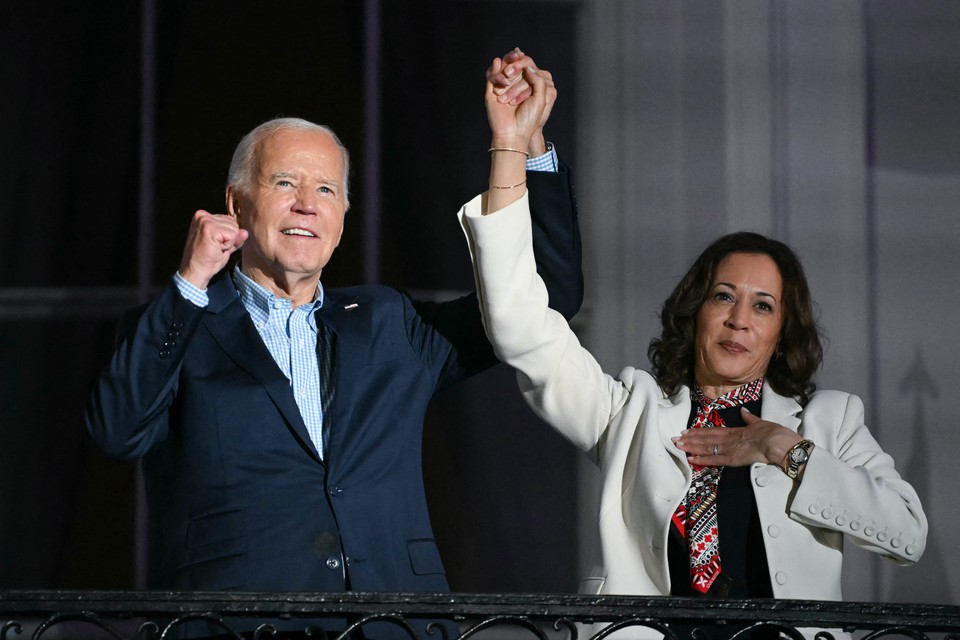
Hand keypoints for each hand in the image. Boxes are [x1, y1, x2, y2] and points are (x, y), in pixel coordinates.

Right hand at [178, 210, 247, 288]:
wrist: (196, 271)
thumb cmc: (208, 260)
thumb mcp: (224, 245)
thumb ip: (235, 237)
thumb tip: (245, 232)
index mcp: (203, 216)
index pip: (229, 220)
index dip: (227, 236)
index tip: (214, 244)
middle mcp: (203, 215)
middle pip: (233, 223)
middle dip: (229, 239)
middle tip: (215, 248)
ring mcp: (206, 221)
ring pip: (234, 229)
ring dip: (228, 243)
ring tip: (214, 248)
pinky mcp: (210, 228)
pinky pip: (232, 236)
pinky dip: (228, 246)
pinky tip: (216, 249)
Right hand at [485, 48, 555, 155]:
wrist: (514, 133)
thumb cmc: (529, 119)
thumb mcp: (541, 98)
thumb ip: (538, 80)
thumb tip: (528, 66)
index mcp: (528, 86)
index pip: (525, 66)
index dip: (524, 60)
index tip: (523, 58)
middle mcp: (514, 85)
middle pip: (512, 64)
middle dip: (514, 59)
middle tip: (516, 56)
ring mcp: (502, 87)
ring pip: (502, 68)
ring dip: (506, 65)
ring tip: (510, 72)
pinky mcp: (491, 92)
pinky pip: (491, 76)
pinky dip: (496, 74)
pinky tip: (504, 81)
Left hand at [671, 407, 802, 468]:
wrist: (778, 442)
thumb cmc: (773, 433)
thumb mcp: (760, 422)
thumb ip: (750, 418)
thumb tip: (744, 411)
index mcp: (736, 431)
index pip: (713, 431)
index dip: (698, 431)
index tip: (686, 431)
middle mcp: (729, 438)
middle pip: (705, 438)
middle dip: (689, 438)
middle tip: (675, 438)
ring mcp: (729, 448)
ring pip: (706, 447)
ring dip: (691, 446)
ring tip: (677, 445)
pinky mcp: (732, 458)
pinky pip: (714, 459)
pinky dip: (702, 459)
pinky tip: (691, 459)